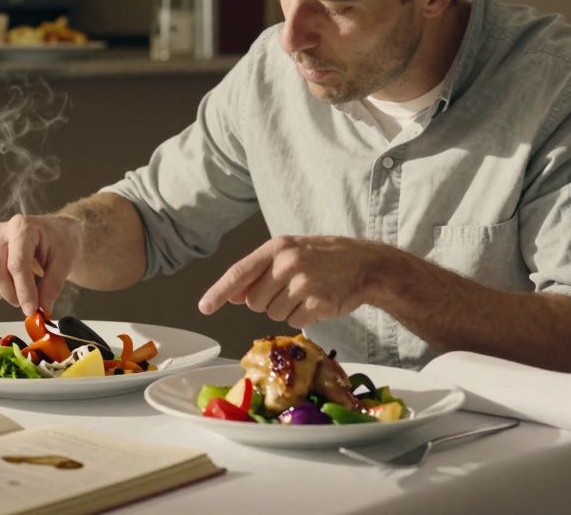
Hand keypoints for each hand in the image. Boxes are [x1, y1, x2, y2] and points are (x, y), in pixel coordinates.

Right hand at [0, 214, 81, 315]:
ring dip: (4, 292)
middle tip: (29, 303)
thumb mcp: (64, 261)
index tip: (31, 308)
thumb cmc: (59, 242)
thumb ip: (53, 284)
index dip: (23, 290)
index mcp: (21, 227)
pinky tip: (12, 283)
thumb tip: (43, 308)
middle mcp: (0, 232)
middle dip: (11, 293)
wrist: (54, 233)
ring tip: (23, 288)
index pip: (17, 264)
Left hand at [197, 235, 399, 327]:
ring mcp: (304, 284)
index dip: (218, 292)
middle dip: (266, 302)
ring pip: (273, 315)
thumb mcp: (290, 254)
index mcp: (277, 248)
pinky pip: (294, 322)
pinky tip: (316, 302)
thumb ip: (260, 272)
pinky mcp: (318, 304)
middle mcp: (288, 264)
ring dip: (285, 311)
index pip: (239, 273)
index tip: (204, 308)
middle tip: (289, 289)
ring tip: (306, 293)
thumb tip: (232, 296)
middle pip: (254, 302)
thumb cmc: (324, 258)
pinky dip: (302, 318)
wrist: (366, 265)